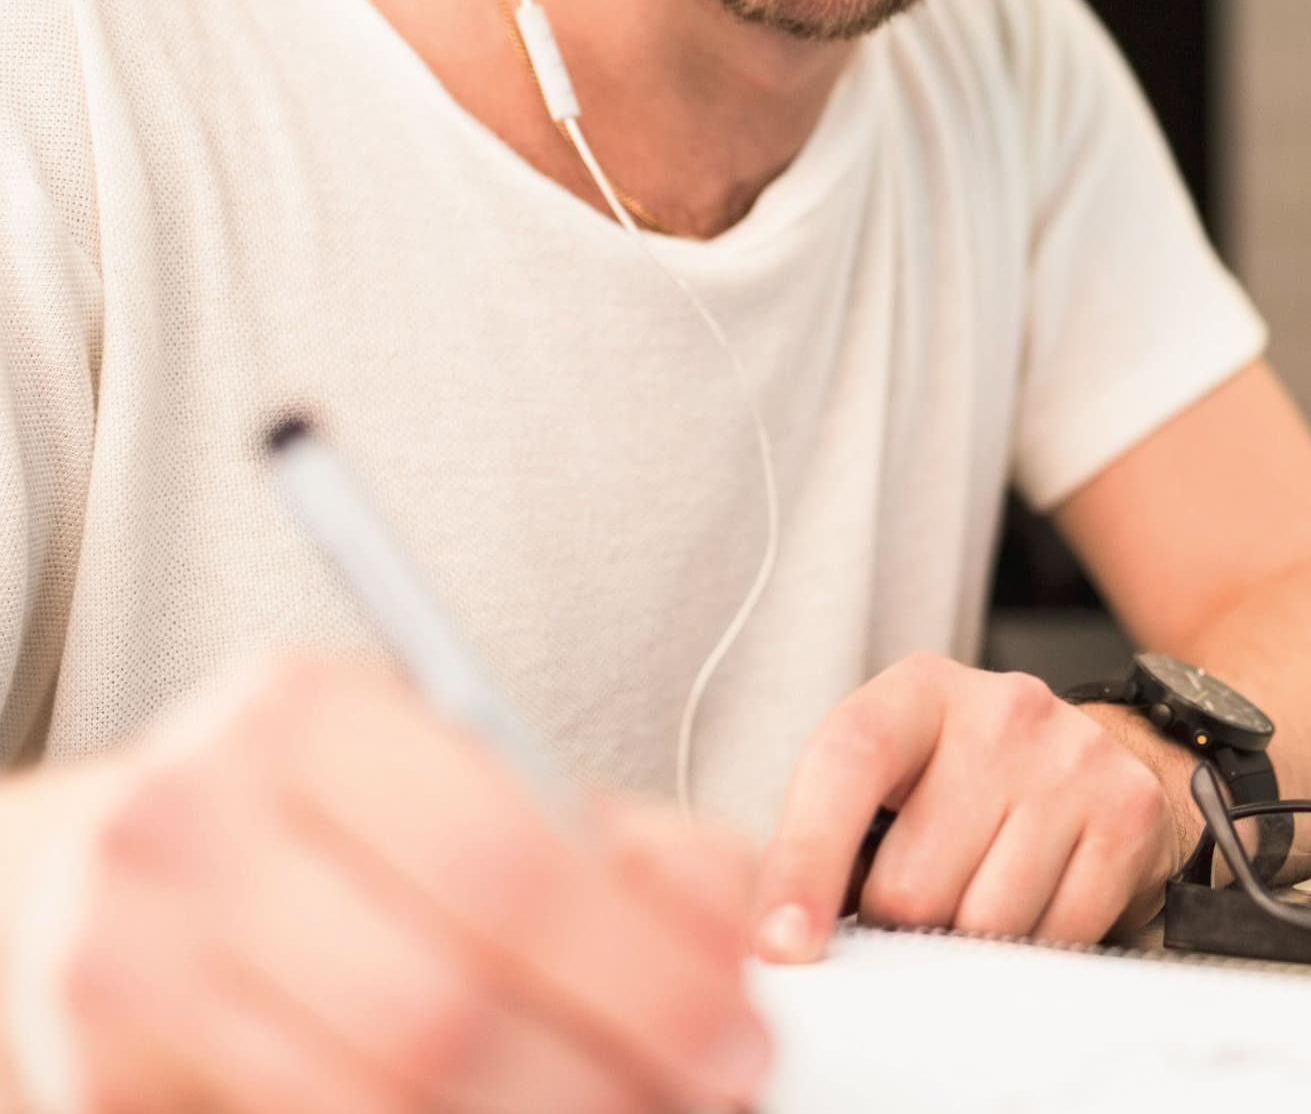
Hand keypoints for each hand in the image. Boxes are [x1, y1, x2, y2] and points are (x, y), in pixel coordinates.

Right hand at [3, 655, 769, 1113]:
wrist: (86, 862)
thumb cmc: (306, 805)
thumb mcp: (446, 762)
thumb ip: (604, 832)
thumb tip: (745, 921)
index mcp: (306, 716)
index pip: (505, 855)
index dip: (642, 963)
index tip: (743, 1022)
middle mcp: (200, 828)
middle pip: (444, 1002)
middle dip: (607, 1068)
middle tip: (714, 1088)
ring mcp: (134, 966)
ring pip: (383, 1094)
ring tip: (635, 1112)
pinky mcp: (109, 1082)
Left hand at [754, 653, 1179, 961]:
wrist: (1093, 759)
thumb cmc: (964, 779)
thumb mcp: (891, 777)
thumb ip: (827, 835)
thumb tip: (769, 933)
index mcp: (919, 690)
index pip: (847, 761)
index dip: (805, 859)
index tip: (783, 944)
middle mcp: (1002, 708)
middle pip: (913, 881)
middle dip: (900, 922)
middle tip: (916, 902)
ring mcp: (1072, 756)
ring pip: (985, 922)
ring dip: (968, 940)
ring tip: (976, 892)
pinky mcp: (1127, 811)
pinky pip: (1057, 937)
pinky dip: (1033, 945)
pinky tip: (1032, 899)